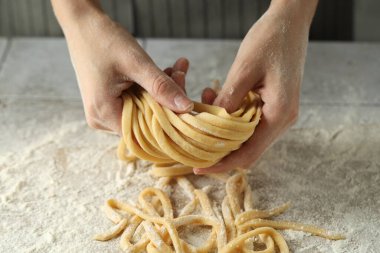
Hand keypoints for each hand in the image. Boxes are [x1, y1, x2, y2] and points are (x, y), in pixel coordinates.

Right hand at [54, 2, 192, 133]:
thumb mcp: (136, 64)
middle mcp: (102, 119)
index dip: (167, 118)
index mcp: (103, 114)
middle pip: (146, 120)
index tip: (185, 97)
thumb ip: (161, 87)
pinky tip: (166, 71)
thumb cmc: (104, 40)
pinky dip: (152, 88)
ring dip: (162, 90)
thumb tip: (187, 107)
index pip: (144, 131)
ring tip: (177, 68)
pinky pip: (138, 101)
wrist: (83, 24)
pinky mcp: (110, 102)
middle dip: (168, 99)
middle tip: (181, 74)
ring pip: (145, 109)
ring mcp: (105, 111)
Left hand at [195, 1, 317, 173]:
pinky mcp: (273, 104)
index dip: (222, 164)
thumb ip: (230, 98)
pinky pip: (249, 121)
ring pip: (247, 136)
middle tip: (193, 145)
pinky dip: (229, 117)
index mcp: (280, 113)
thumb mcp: (245, 68)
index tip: (199, 167)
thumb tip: (213, 124)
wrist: (289, 22)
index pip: (249, 153)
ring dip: (223, 130)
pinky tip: (215, 99)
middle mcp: (283, 119)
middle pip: (249, 150)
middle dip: (220, 150)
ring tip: (202, 111)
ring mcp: (279, 112)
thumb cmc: (271, 40)